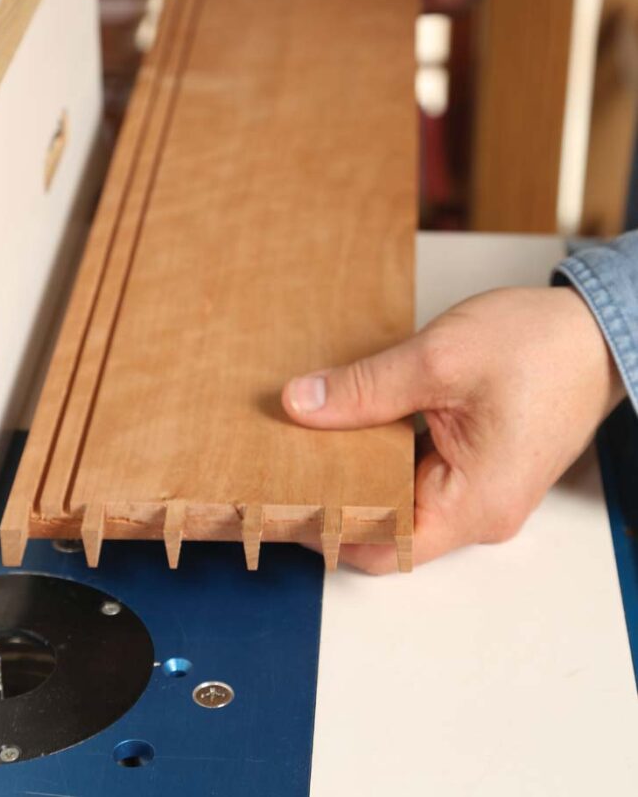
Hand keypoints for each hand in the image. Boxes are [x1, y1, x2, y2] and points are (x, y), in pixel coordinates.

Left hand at [283, 287, 624, 572]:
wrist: (595, 330)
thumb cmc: (540, 347)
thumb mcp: (440, 359)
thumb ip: (366, 388)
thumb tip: (302, 405)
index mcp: (474, 505)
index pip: (383, 548)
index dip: (328, 530)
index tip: (282, 500)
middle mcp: (480, 512)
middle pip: (390, 524)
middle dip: (336, 495)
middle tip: (283, 462)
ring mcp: (482, 490)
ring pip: (403, 497)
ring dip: (360, 471)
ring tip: (307, 440)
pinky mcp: (481, 466)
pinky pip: (421, 474)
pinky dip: (385, 454)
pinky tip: (353, 424)